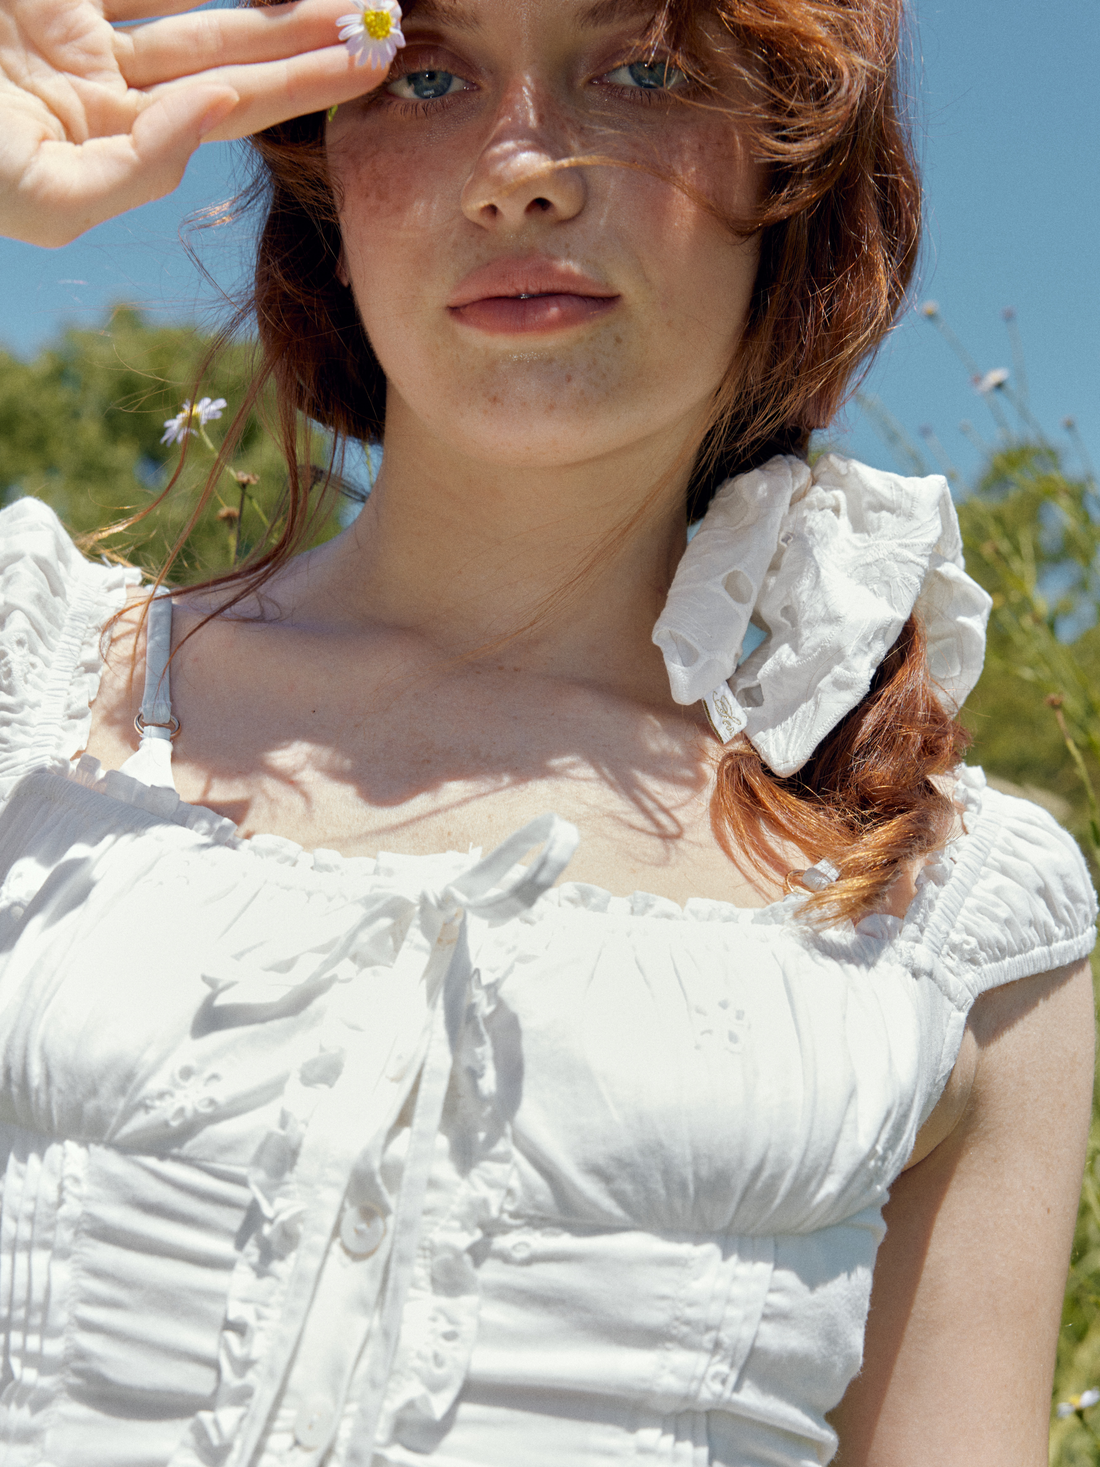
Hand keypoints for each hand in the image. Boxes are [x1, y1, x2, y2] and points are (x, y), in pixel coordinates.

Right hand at [0, 0, 386, 245]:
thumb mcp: (43, 194)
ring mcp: (71, 21)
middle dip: (303, 37)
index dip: (297, 87)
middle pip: (223, 50)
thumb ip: (137, 170)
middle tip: (383, 18)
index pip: (222, 111)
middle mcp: (100, 82)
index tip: (368, 64)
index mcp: (106, 143)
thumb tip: (212, 117)